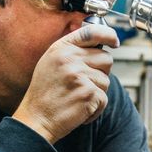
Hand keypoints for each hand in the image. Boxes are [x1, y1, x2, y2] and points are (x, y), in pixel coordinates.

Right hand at [13, 24, 118, 143]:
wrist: (36, 119)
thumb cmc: (44, 94)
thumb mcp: (50, 63)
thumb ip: (71, 51)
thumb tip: (98, 44)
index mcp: (61, 49)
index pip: (91, 32)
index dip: (108, 35)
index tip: (115, 41)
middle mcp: (70, 59)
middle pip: (106, 58)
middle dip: (101, 72)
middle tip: (84, 84)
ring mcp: (80, 76)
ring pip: (106, 80)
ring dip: (96, 92)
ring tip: (76, 98)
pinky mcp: (89, 93)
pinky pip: (104, 98)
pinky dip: (95, 108)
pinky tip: (79, 109)